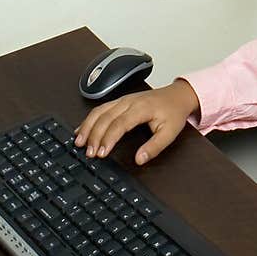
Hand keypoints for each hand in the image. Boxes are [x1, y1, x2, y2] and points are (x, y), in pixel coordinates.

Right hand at [74, 79, 199, 164]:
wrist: (177, 95)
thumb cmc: (173, 112)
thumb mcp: (170, 132)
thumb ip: (155, 147)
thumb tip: (139, 160)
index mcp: (141, 108)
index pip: (119, 124)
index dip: (108, 138)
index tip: (101, 153)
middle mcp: (129, 102)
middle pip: (105, 117)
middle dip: (94, 135)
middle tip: (88, 152)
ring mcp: (123, 100)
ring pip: (99, 111)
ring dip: (87, 126)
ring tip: (79, 142)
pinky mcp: (120, 101)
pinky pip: (100, 108)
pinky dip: (89, 119)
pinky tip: (81, 130)